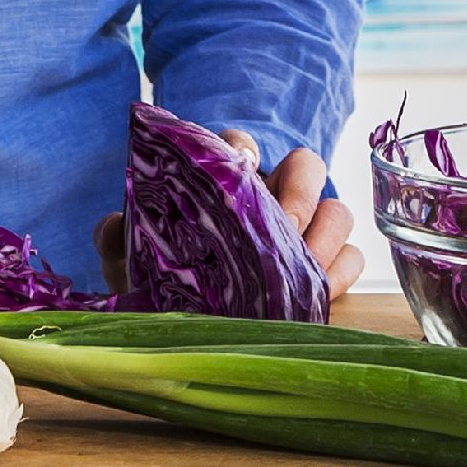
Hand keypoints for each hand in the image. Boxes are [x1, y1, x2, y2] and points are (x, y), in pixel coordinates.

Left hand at [97, 132, 365, 304]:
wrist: (177, 321)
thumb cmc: (156, 276)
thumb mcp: (130, 257)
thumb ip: (116, 239)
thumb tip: (114, 226)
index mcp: (224, 181)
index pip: (241, 145)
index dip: (244, 150)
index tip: (241, 168)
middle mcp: (269, 198)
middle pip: (307, 167)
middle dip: (301, 192)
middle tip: (284, 228)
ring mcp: (302, 233)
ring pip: (338, 212)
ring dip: (327, 235)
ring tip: (307, 268)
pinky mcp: (325, 269)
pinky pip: (352, 259)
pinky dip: (343, 272)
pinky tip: (321, 294)